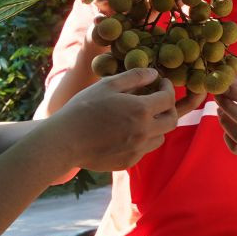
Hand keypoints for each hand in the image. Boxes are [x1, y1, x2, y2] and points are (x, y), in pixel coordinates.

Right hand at [48, 68, 201, 170]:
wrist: (64, 141)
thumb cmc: (83, 108)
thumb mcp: (107, 85)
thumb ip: (134, 77)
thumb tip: (154, 73)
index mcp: (141, 110)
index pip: (168, 98)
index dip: (168, 88)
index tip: (161, 83)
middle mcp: (144, 132)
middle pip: (172, 120)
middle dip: (169, 108)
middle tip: (158, 99)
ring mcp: (137, 150)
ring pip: (160, 137)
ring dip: (158, 125)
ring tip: (143, 116)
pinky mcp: (128, 162)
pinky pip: (145, 150)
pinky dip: (143, 139)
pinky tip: (128, 131)